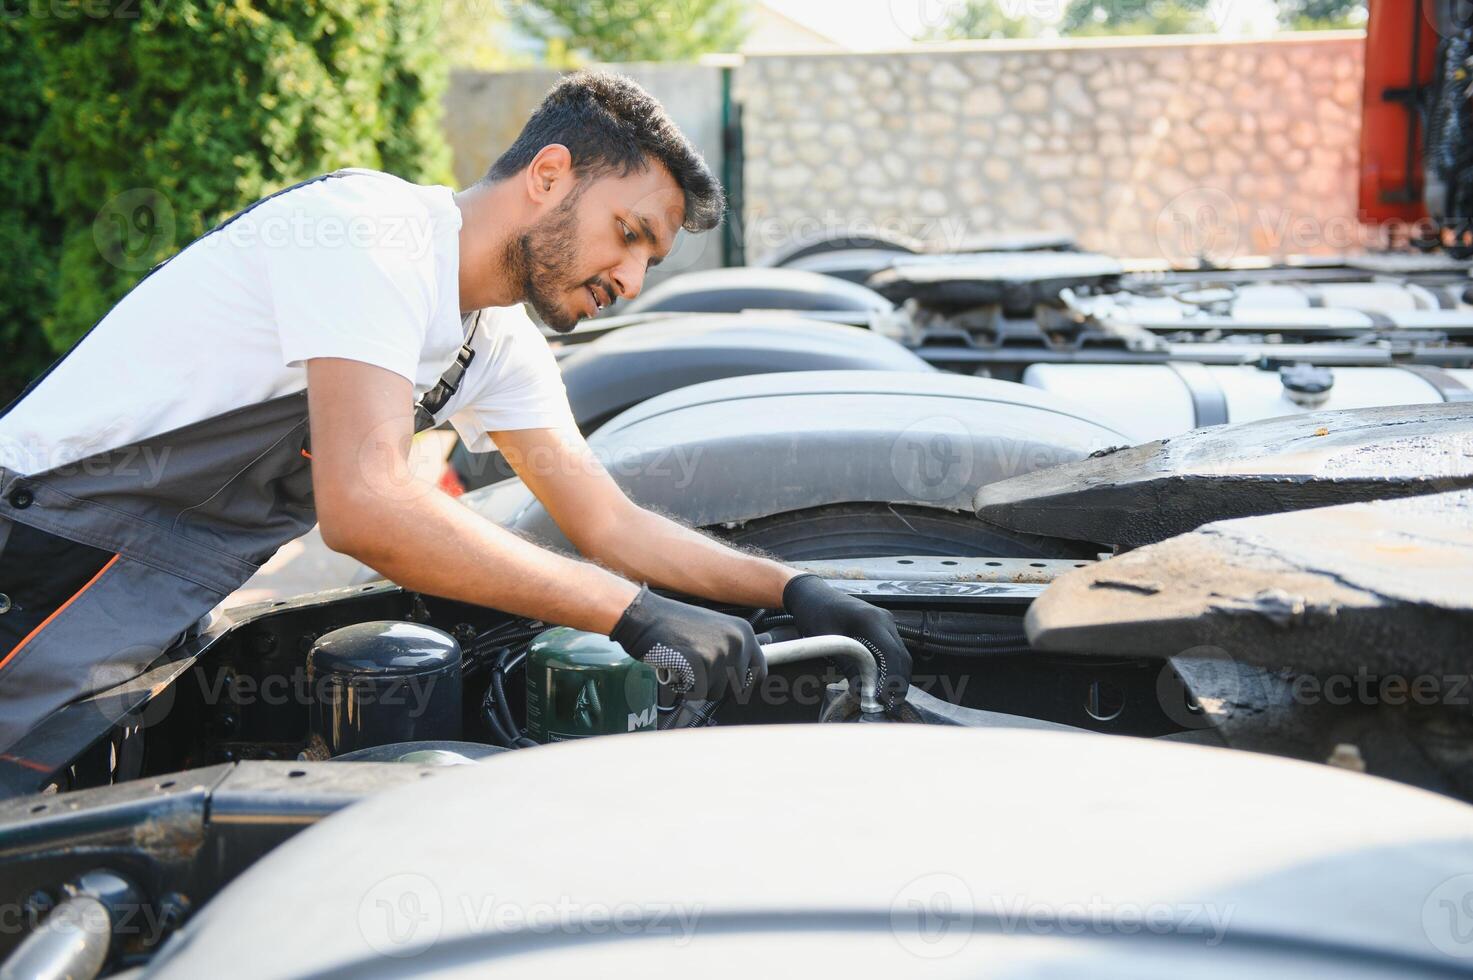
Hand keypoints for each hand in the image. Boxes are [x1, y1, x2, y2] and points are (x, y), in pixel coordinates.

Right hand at [610, 586, 767, 700]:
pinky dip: (683, 687)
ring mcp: (720, 652)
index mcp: (743, 631)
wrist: (643, 615)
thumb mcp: (713, 629)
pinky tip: (675, 668)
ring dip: (697, 686)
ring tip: (684, 663)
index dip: (742, 683)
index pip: (759, 672)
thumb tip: (758, 658)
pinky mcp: (701, 663)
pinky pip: (696, 693)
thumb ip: (733, 647)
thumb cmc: (672, 624)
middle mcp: (737, 641)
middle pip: (735, 688)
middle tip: (695, 666)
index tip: (728, 684)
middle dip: (714, 685)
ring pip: (715, 692)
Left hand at [783, 574, 911, 713]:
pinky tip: (882, 684)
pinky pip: (894, 650)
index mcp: (871, 620)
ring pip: (901, 655)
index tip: (884, 700)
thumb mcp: (828, 642)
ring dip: (897, 678)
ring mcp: (886, 622)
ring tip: (886, 700)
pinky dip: (891, 669)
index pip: (891, 654)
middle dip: (898, 684)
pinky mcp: (883, 627)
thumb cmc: (816, 615)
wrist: (813, 595)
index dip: (891, 680)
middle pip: (902, 657)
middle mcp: (885, 620)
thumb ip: (848, 665)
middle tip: (890, 707)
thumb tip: (862, 693)